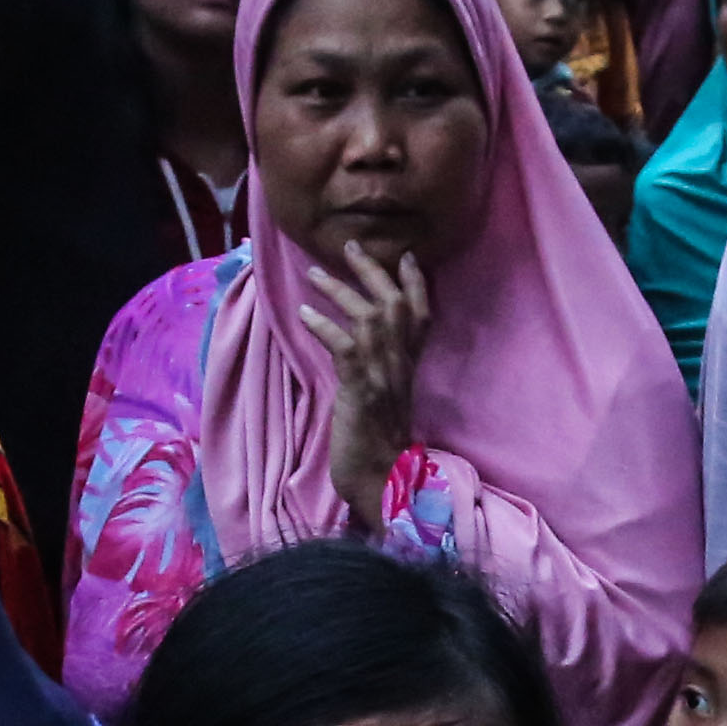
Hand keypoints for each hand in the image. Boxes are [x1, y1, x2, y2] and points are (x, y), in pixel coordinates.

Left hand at [295, 244, 432, 524]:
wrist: (381, 480)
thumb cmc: (376, 443)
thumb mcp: (383, 397)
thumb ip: (379, 367)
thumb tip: (359, 344)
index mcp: (409, 366)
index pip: (422, 314)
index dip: (416, 283)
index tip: (406, 255)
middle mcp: (401, 364)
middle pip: (395, 304)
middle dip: (373, 271)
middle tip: (351, 245)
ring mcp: (383, 375)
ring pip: (369, 317)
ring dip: (339, 291)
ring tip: (313, 274)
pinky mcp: (362, 389)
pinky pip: (345, 346)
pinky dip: (324, 326)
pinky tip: (304, 314)